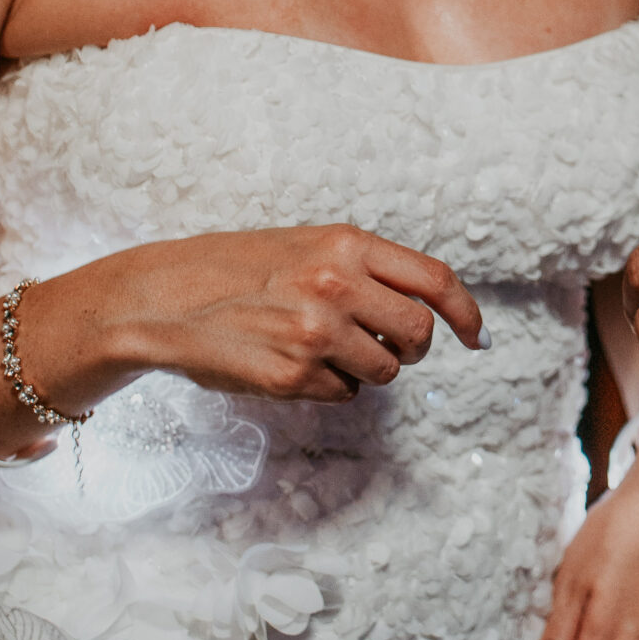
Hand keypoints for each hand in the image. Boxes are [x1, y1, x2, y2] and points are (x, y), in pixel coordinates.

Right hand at [0, 225, 484, 450]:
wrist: (163, 298)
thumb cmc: (237, 268)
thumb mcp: (307, 245)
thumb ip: (365, 268)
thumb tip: (425, 304)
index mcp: (346, 245)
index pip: (436, 279)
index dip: (466, 312)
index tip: (476, 335)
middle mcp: (337, 286)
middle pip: (419, 334)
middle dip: (413, 348)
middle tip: (389, 346)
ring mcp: (316, 334)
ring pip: (385, 370)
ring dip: (367, 368)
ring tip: (322, 347)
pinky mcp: (291, 377)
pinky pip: (344, 394)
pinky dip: (329, 387)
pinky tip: (292, 363)